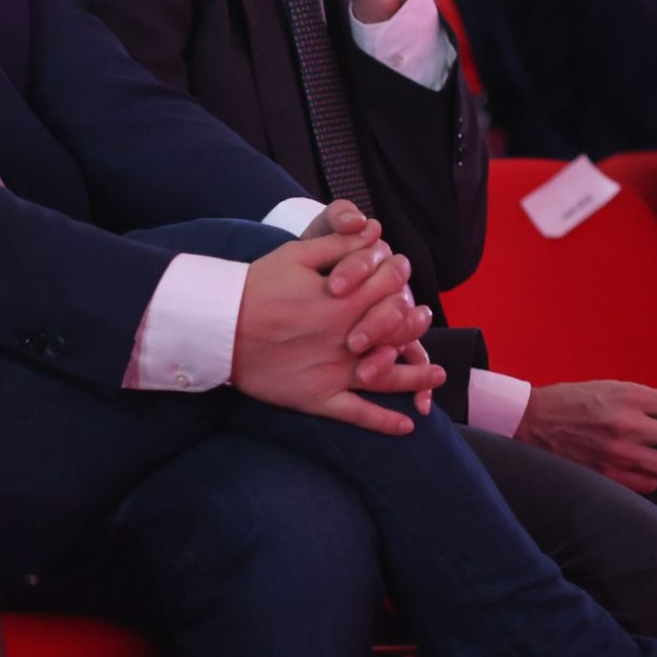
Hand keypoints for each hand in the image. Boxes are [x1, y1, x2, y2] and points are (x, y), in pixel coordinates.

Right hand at [233, 221, 440, 431]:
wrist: (218, 326)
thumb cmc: (256, 286)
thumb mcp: (296, 254)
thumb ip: (338, 243)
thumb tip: (373, 230)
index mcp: (342, 303)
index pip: (387, 291)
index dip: (400, 281)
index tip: (405, 275)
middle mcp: (345, 339)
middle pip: (395, 333)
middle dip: (415, 325)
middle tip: (425, 318)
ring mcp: (334, 372)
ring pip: (387, 378)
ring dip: (416, 377)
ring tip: (438, 376)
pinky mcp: (318, 398)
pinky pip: (357, 414)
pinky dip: (384, 422)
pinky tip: (406, 426)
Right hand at [516, 380, 656, 493]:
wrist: (530, 422)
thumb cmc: (573, 401)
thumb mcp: (610, 388)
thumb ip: (645, 401)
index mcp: (627, 396)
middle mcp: (626, 425)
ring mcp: (618, 454)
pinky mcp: (608, 476)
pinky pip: (648, 485)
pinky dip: (651, 478)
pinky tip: (642, 467)